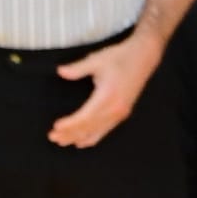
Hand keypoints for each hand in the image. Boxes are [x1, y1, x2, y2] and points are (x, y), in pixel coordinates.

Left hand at [50, 34, 158, 148]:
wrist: (144, 55)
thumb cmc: (120, 56)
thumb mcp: (98, 59)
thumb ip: (78, 68)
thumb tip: (60, 71)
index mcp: (107, 96)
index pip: (84, 117)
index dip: (69, 124)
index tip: (55, 127)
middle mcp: (115, 108)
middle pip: (88, 128)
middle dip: (68, 134)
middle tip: (51, 137)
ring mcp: (120, 113)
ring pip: (95, 133)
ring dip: (77, 138)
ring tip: (61, 141)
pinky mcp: (122, 114)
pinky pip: (104, 131)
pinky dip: (91, 138)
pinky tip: (80, 142)